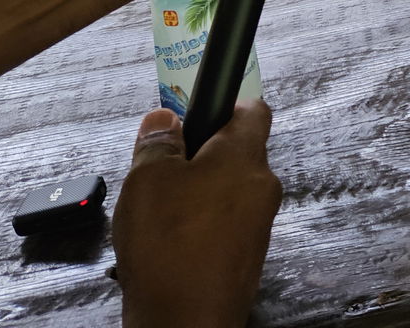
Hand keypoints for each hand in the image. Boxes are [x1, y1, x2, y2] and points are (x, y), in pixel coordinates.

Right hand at [115, 102, 281, 327]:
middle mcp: (263, 185)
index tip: (195, 114)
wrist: (184, 323)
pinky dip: (201, 224)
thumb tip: (165, 118)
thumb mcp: (147, 179)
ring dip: (198, 192)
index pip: (253, 109)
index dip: (226, 104)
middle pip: (237, 152)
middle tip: (163, 169)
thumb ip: (158, 142)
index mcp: (246, 156)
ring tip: (160, 211)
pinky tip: (170, 242)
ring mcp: (259, 223)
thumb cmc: (167, 243)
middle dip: (201, 154)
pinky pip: (226, 223)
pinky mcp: (248, 255)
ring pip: (229, 190)